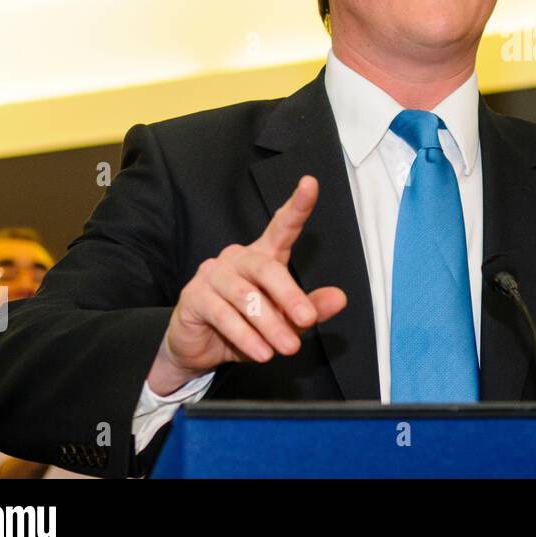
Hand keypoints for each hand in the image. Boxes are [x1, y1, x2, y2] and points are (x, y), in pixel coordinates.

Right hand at [146, 175, 346, 395]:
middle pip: (268, 268)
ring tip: (287, 347)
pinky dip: (246, 336)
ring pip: (246, 297)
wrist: (200, 349)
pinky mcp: (194, 296)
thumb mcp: (284, 320)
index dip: (297, 205)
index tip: (311, 183)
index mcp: (263, 256)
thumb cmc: (246, 325)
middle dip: (290, 296)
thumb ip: (311, 308)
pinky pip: (224, 315)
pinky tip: (261, 352)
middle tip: (307, 321)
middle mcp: (237, 258)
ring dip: (269, 325)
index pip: (282, 226)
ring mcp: (213, 274)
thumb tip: (340, 298)